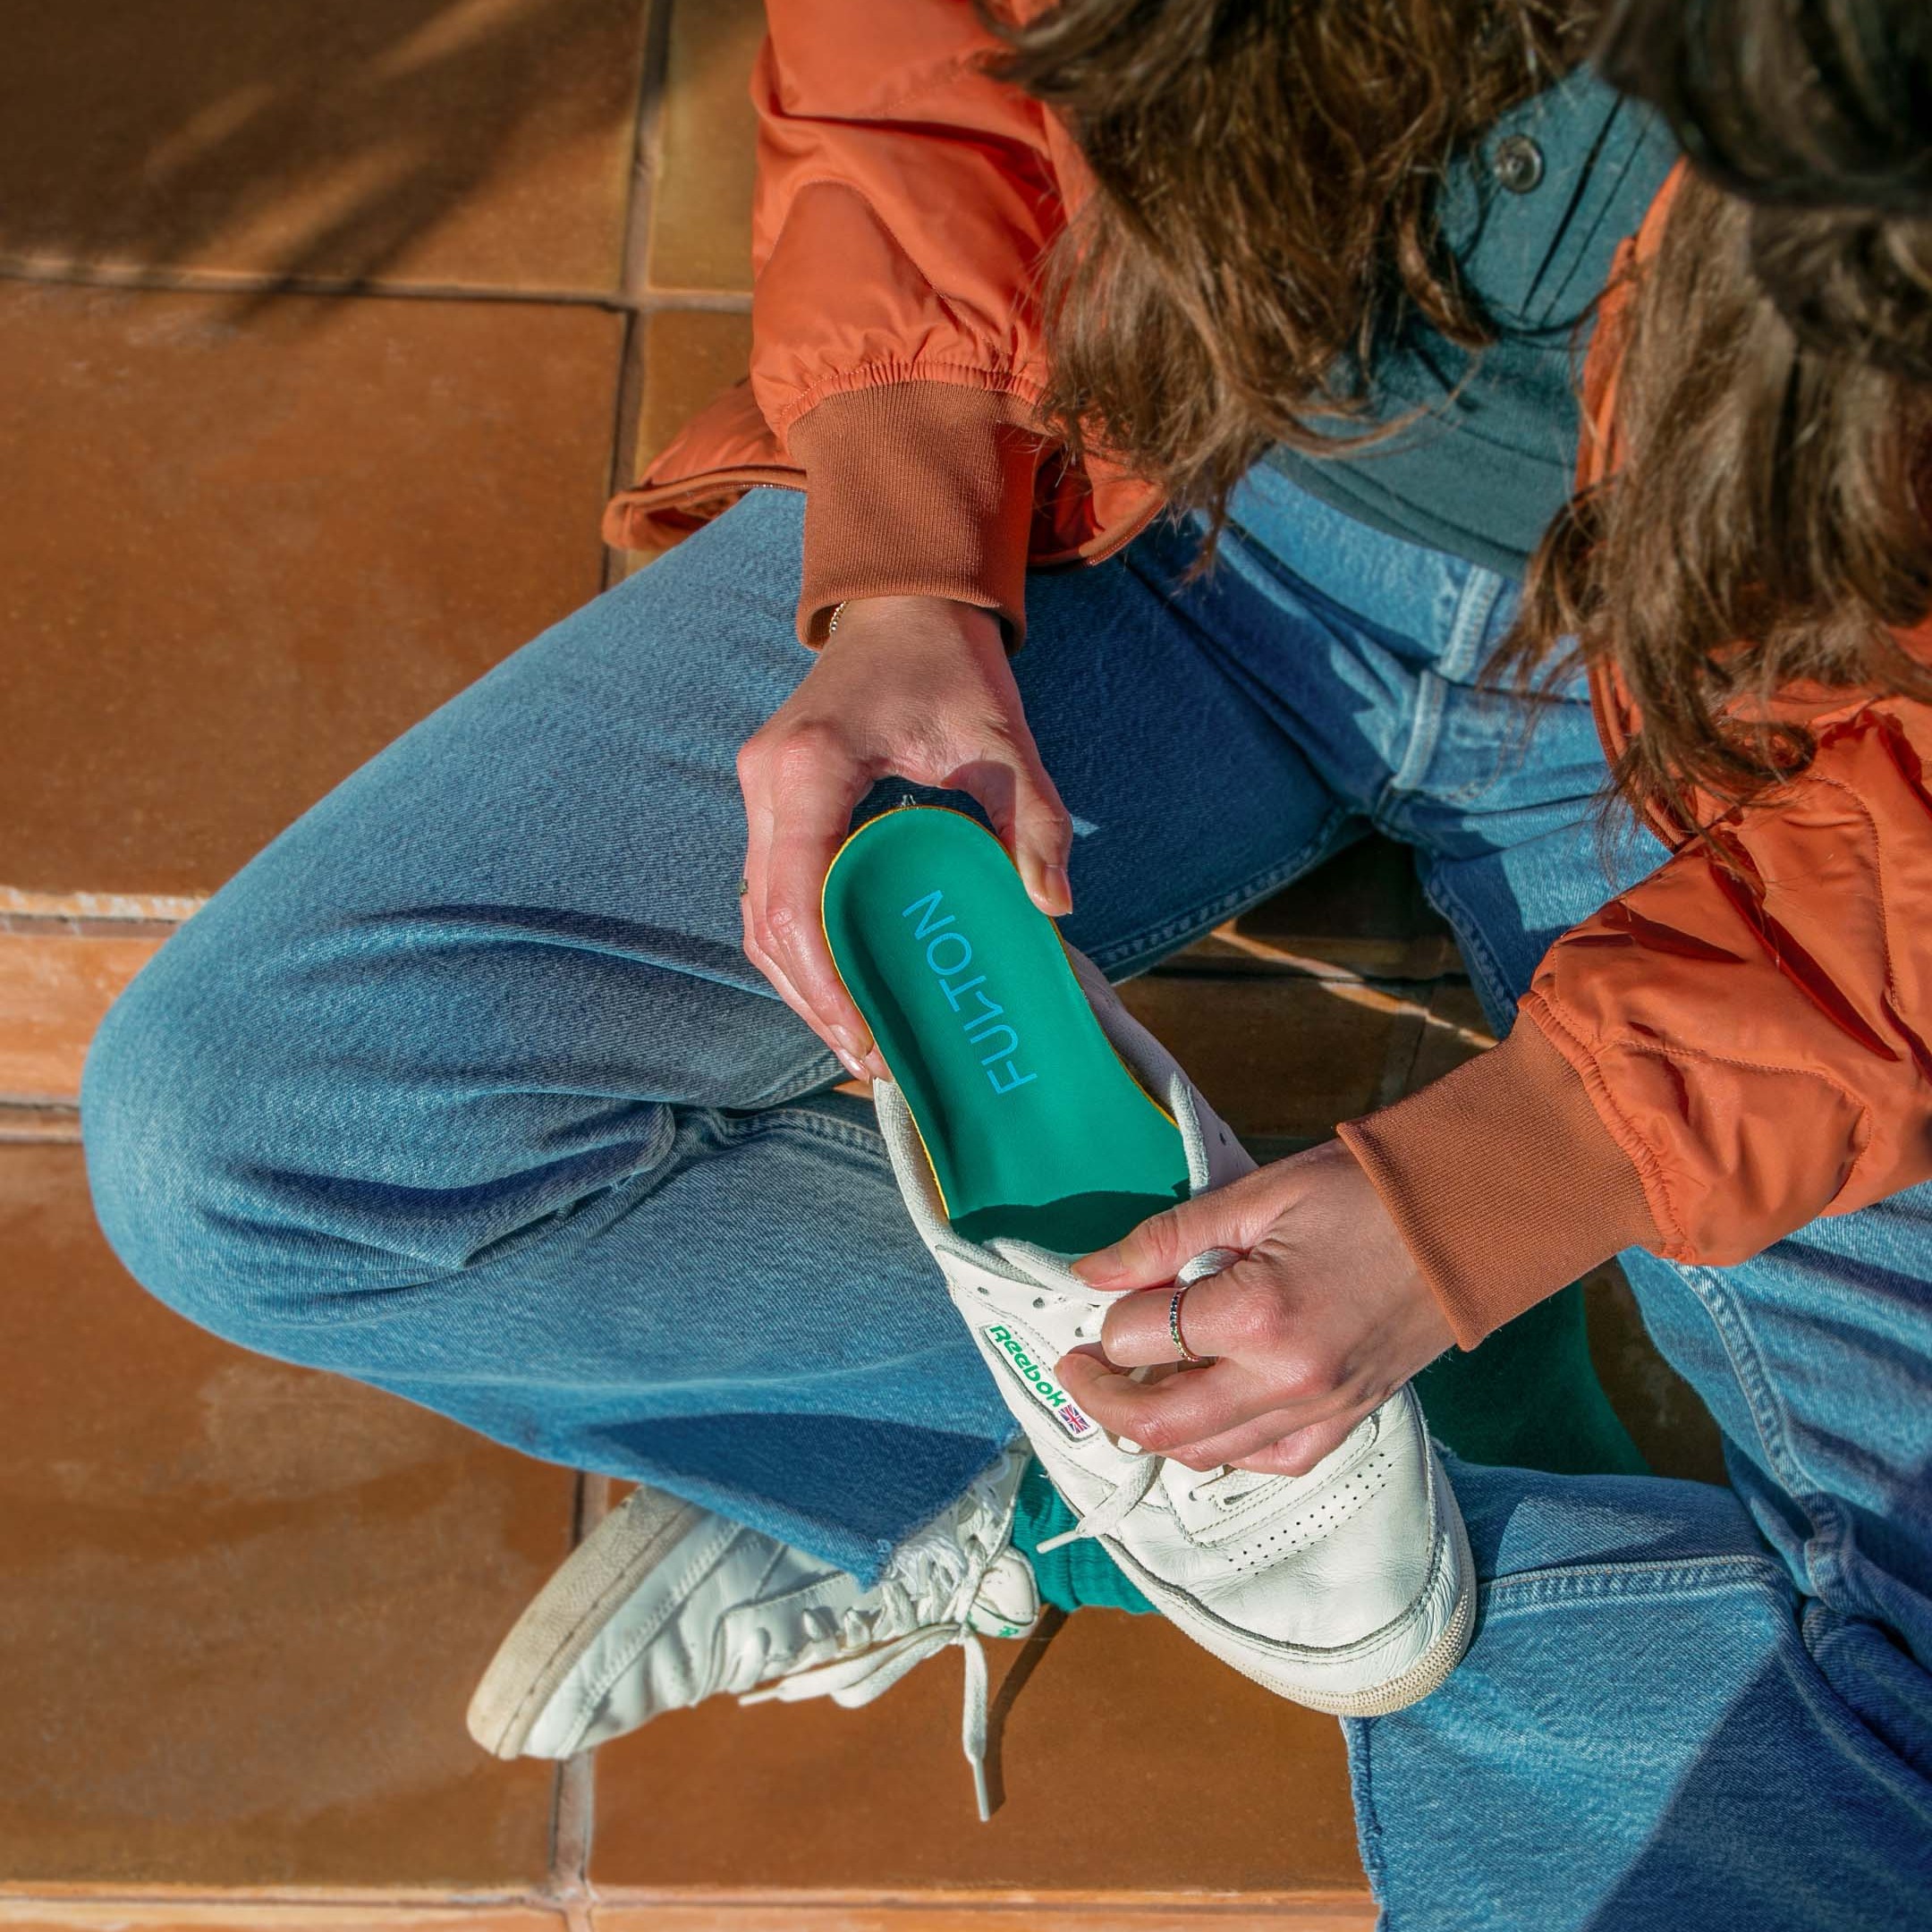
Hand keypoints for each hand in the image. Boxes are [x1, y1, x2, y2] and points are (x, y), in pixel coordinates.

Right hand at [735, 595, 1072, 1078]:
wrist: (906, 601)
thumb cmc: (952, 663)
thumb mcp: (1005, 736)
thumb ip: (1034, 818)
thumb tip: (1053, 903)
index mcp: (811, 766)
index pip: (797, 896)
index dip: (825, 978)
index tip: (868, 1034)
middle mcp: (767, 781)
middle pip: (766, 920)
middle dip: (814, 1000)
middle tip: (872, 1059)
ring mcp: (759, 791)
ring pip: (756, 914)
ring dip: (799, 983)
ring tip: (858, 1041)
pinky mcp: (771, 802)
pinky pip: (769, 892)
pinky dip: (798, 947)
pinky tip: (842, 988)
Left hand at [1059, 1141, 1453, 1475]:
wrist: (1468, 1218)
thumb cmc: (1362, 1192)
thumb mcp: (1254, 1197)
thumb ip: (1165, 1240)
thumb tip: (1090, 1272)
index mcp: (1255, 1315)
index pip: (1140, 1338)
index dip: (1110, 1315)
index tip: (1109, 1293)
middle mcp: (1283, 1381)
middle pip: (1158, 1423)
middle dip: (1102, 1398)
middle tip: (1080, 1368)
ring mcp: (1319, 1411)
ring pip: (1207, 1455)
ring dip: (1156, 1428)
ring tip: (1137, 1385)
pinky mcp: (1347, 1421)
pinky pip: (1269, 1461)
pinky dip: (1225, 1447)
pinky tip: (1209, 1411)